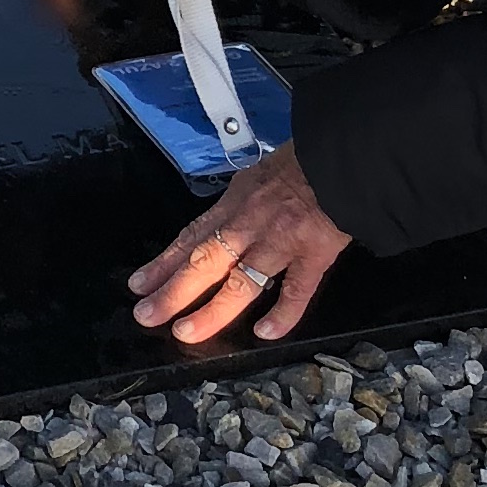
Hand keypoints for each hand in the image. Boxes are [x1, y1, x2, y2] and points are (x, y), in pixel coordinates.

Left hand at [130, 140, 350, 347]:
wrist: (346, 153)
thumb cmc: (307, 161)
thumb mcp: (260, 174)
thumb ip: (242, 203)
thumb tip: (224, 226)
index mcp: (237, 202)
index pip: (192, 236)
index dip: (164, 262)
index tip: (140, 285)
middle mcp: (252, 222)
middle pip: (205, 260)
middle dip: (172, 291)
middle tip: (147, 315)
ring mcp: (283, 240)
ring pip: (242, 281)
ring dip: (212, 309)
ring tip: (186, 331)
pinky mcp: (316, 252)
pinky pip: (298, 289)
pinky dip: (284, 313)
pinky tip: (265, 333)